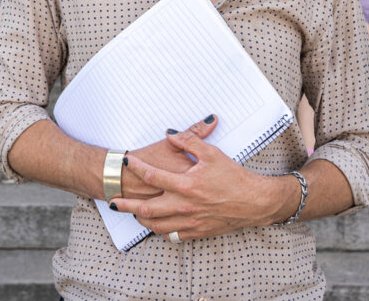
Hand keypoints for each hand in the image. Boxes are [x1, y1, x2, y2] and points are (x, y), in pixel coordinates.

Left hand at [111, 125, 289, 240]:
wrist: (255, 202)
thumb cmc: (235, 176)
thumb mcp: (212, 153)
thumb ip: (189, 141)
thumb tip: (170, 133)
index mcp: (186, 185)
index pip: (152, 176)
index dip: (136, 167)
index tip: (126, 161)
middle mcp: (185, 206)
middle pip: (147, 209)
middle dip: (127, 206)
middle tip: (113, 202)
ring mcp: (191, 221)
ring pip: (158, 226)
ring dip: (142, 220)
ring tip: (133, 214)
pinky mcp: (198, 231)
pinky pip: (174, 235)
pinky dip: (162, 231)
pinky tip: (158, 225)